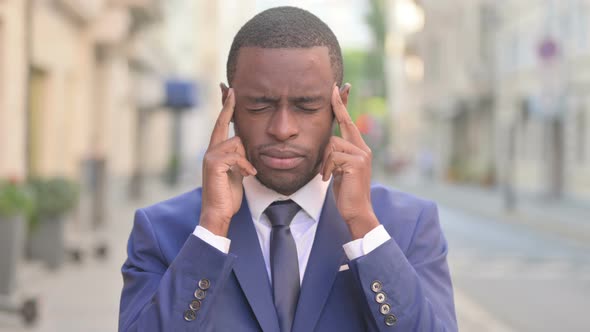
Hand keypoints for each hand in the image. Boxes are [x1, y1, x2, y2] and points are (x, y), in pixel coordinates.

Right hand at [200, 88, 256, 236]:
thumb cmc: (228, 194)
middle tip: (231, 89)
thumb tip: (244, 145)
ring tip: (248, 172)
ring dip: (246, 158)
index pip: (221, 125)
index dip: (225, 108)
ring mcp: (210, 156)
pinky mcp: (213, 164)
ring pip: (236, 143)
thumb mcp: (237, 172)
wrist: (218, 212)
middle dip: (228, 106)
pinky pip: (236, 156)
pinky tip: (248, 175)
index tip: (228, 92)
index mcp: (216, 151)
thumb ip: (238, 157)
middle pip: (222, 124)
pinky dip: (245, 166)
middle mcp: (210, 150)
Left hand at [321, 85, 378, 239]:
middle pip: (346, 122)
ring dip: (324, 161)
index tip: (340, 89)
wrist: (357, 211)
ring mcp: (362, 155)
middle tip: (332, 88)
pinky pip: (332, 156)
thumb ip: (335, 155)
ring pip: (332, 144)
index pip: (349, 123)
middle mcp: (363, 149)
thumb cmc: (345, 192)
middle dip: (338, 105)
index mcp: (359, 149)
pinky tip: (328, 179)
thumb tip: (326, 144)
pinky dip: (326, 168)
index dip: (343, 105)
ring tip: (326, 176)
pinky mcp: (357, 162)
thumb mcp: (339, 170)